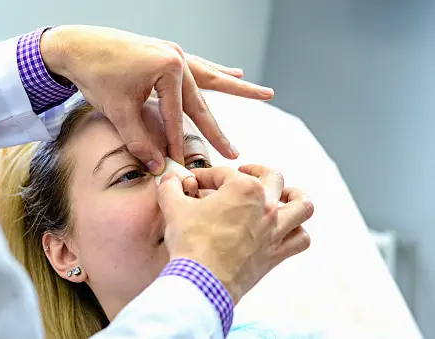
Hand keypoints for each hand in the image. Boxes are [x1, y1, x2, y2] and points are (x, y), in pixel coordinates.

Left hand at [40, 25, 273, 173]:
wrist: (76, 45)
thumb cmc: (96, 74)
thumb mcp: (118, 110)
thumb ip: (139, 140)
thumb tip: (156, 167)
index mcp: (168, 67)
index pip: (178, 116)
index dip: (178, 143)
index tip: (183, 165)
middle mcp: (177, 57)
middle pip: (201, 101)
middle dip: (216, 129)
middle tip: (234, 152)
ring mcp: (175, 53)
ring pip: (209, 79)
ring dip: (234, 90)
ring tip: (264, 93)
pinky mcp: (169, 53)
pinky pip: (199, 68)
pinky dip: (216, 73)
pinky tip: (235, 74)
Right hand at [157, 165, 312, 304]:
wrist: (201, 281)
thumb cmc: (190, 243)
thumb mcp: (174, 208)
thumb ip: (171, 187)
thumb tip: (169, 180)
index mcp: (244, 189)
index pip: (224, 173)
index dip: (206, 176)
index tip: (194, 183)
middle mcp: (266, 206)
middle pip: (271, 177)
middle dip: (255, 171)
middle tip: (243, 173)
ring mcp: (275, 231)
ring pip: (302, 206)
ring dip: (294, 197)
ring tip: (283, 195)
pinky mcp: (276, 254)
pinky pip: (300, 240)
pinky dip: (297, 232)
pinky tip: (285, 230)